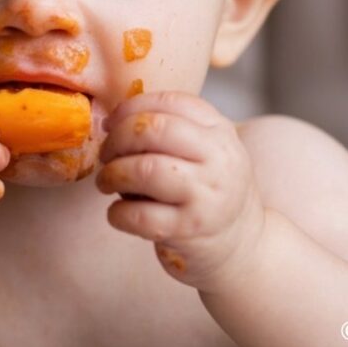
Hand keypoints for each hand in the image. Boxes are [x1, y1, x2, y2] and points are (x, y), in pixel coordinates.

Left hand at [95, 91, 265, 291]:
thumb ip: (170, 129)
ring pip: (144, 169)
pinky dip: (117, 213)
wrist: (242, 244)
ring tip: (107, 182)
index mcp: (220, 130)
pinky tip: (118, 213)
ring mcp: (206, 195)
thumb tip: (111, 122)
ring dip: (112, 174)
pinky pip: (139, 215)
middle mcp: (218, 159)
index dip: (130, 109)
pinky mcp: (190, 230)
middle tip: (106, 155)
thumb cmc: (208, 189)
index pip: (170, 102)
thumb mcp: (205, 150)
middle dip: (117, 139)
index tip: (111, 124)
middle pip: (153, 129)